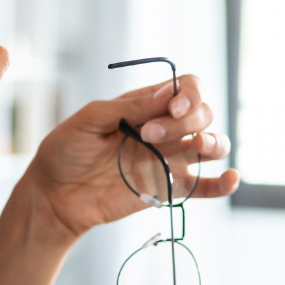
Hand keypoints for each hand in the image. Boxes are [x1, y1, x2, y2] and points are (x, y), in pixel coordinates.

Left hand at [25, 75, 238, 239]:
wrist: (54, 195)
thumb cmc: (65, 152)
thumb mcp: (88, 121)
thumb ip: (128, 107)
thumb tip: (167, 94)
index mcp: (145, 105)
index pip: (186, 88)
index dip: (188, 94)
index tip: (171, 107)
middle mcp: (164, 129)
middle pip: (202, 113)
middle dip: (186, 120)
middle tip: (149, 135)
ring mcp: (169, 158)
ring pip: (212, 144)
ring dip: (214, 141)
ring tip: (198, 146)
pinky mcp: (168, 188)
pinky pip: (204, 186)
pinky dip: (223, 183)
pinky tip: (230, 179)